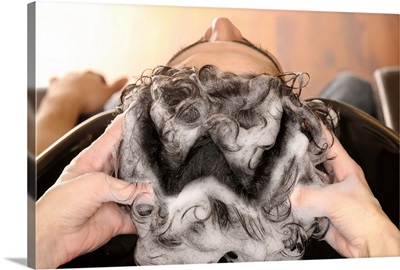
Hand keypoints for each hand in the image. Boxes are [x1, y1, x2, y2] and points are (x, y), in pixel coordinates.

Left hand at [36, 114, 152, 268]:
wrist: (52, 238)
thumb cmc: (60, 206)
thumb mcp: (93, 184)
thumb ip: (123, 186)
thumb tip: (147, 192)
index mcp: (94, 160)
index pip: (115, 135)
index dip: (129, 124)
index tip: (146, 116)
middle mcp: (106, 176)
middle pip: (132, 163)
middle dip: (147, 161)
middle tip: (163, 157)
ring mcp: (114, 197)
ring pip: (139, 190)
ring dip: (150, 190)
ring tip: (162, 187)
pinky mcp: (119, 217)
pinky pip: (140, 215)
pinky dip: (149, 214)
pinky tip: (156, 209)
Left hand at [37, 71, 127, 154]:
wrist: (66, 104)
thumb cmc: (87, 100)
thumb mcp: (107, 94)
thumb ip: (117, 86)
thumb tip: (127, 78)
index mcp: (92, 76)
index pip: (99, 78)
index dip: (102, 85)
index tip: (103, 92)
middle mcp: (79, 74)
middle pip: (86, 77)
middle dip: (88, 83)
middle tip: (91, 94)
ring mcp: (66, 79)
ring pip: (72, 78)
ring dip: (75, 83)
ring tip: (78, 93)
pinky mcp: (56, 85)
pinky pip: (56, 81)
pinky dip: (59, 84)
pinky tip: (60, 88)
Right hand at [291, 127, 398, 257]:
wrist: (368, 245)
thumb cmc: (365, 218)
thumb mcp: (335, 200)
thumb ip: (309, 196)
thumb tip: (289, 194)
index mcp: (345, 168)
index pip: (329, 142)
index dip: (316, 130)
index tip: (301, 120)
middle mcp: (335, 179)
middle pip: (315, 162)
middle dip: (300, 157)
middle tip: (284, 150)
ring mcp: (328, 194)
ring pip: (307, 182)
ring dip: (296, 181)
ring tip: (281, 174)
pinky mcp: (320, 209)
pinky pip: (304, 201)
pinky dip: (295, 200)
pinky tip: (286, 196)